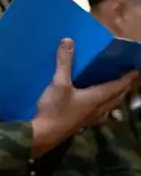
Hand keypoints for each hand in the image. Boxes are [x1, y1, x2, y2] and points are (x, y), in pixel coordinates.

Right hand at [31, 38, 136, 156]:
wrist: (44, 133)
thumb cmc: (55, 109)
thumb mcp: (58, 83)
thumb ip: (64, 63)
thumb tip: (69, 41)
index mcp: (97, 98)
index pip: (117, 86)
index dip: (127, 78)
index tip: (135, 70)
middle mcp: (98, 108)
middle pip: (116, 97)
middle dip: (124, 87)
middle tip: (128, 78)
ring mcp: (91, 118)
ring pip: (110, 106)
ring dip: (115, 97)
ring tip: (116, 89)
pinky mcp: (82, 122)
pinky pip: (101, 112)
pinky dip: (104, 105)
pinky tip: (98, 106)